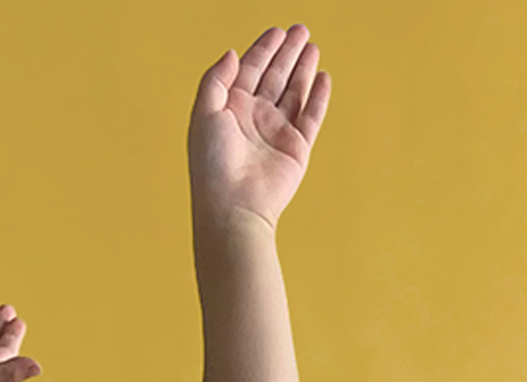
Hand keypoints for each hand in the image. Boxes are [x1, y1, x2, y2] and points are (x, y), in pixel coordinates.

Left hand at [187, 25, 331, 238]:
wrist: (234, 206)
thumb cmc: (213, 166)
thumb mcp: (204, 114)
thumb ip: (215, 80)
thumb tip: (231, 53)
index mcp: (229, 111)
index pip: (249, 71)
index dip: (263, 49)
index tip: (276, 31)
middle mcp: (253, 119)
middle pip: (274, 77)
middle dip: (287, 52)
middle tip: (300, 30)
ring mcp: (275, 133)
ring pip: (294, 92)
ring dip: (303, 69)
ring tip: (312, 46)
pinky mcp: (296, 148)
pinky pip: (311, 116)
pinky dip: (318, 96)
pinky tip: (322, 77)